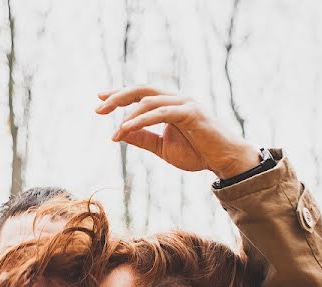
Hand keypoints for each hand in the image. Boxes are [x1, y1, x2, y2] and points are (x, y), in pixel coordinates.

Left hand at [96, 86, 259, 178]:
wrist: (223, 160)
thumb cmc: (196, 153)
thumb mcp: (162, 147)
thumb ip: (142, 138)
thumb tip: (119, 134)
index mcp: (168, 104)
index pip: (139, 94)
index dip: (118, 94)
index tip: (99, 99)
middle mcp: (175, 99)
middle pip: (141, 90)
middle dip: (117, 97)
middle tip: (98, 109)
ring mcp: (184, 103)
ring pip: (149, 100)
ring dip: (128, 116)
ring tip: (115, 132)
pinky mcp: (191, 113)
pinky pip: (161, 113)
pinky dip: (142, 120)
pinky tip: (127, 128)